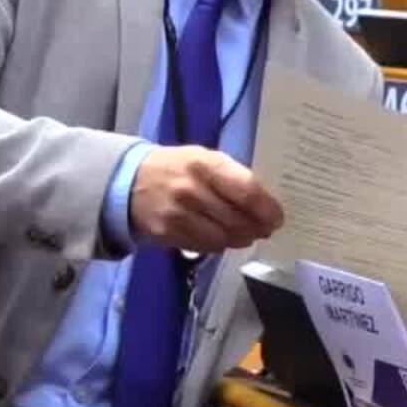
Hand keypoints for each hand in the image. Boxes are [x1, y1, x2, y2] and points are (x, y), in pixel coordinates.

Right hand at [130, 146, 283, 253]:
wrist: (129, 181)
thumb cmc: (177, 168)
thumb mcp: (205, 159)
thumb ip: (234, 177)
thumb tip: (266, 205)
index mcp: (206, 164)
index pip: (247, 190)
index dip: (267, 209)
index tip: (277, 218)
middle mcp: (192, 189)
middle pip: (238, 219)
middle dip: (257, 228)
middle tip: (265, 229)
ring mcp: (178, 214)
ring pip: (224, 238)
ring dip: (241, 239)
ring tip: (246, 234)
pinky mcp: (168, 233)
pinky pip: (206, 247)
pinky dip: (219, 245)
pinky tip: (220, 236)